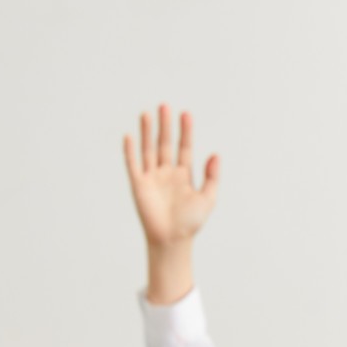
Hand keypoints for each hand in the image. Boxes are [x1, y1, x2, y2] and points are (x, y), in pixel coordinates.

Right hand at [123, 104, 219, 304]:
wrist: (173, 240)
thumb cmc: (191, 222)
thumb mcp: (208, 198)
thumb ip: (212, 176)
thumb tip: (216, 155)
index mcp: (183, 174)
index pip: (184, 147)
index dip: (185, 131)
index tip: (186, 113)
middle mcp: (166, 173)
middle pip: (165, 144)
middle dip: (165, 125)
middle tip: (164, 106)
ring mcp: (152, 178)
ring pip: (149, 149)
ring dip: (147, 132)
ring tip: (147, 114)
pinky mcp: (138, 186)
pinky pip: (133, 165)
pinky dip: (130, 151)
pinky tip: (130, 136)